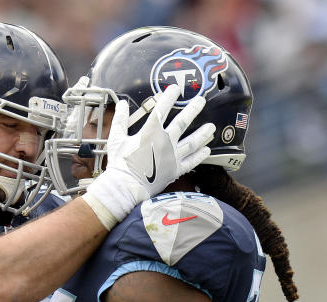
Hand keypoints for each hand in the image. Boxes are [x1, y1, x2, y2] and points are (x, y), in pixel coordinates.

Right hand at [82, 83, 215, 228]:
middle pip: (182, 122)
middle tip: (201, 101)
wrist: (125, 188)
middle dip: (193, 109)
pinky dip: (200, 155)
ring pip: (192, 142)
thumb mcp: (115, 139)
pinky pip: (191, 161)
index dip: (169, 97)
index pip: (161, 109)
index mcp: (150, 132)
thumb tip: (120, 104)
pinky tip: (207, 150)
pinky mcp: (175, 170)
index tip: (176, 88)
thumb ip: (120, 120)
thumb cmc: (119, 164)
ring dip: (203, 133)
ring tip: (211, 127)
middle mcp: (165, 142)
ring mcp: (172, 156)